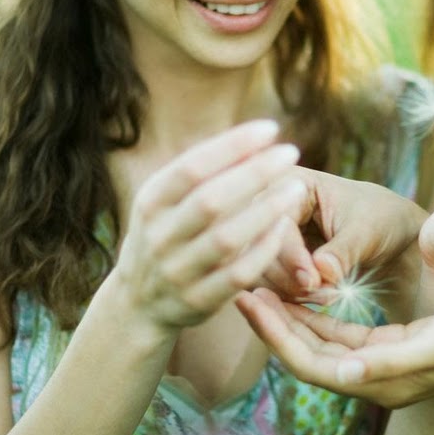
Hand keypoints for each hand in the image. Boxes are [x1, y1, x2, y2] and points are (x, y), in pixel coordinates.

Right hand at [106, 121, 306, 334]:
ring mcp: (177, 271)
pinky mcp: (198, 301)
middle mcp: (159, 236)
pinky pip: (239, 274)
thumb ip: (201, 174)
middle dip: (254, 173)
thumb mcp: (166, 203)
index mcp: (150, 202)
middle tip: (291, 152)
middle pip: (210, 200)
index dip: (232, 145)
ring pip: (226, 239)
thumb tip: (253, 138)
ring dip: (266, 211)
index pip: (191, 167)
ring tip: (296, 188)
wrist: (137, 305)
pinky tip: (285, 227)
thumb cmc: (166, 235)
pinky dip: (264, 249)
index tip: (270, 129)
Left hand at [236, 287, 433, 408]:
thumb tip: (343, 372)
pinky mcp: (391, 345)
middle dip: (271, 323)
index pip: (310, 363)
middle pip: (306, 354)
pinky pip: (341, 332)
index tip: (247, 299)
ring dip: (289, 317)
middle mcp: (374, 379)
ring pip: (320, 342)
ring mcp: (382, 363)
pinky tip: (297, 292)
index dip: (275, 334)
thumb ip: (391, 360)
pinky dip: (315, 313)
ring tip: (255, 286)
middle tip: (237, 286)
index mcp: (381, 383)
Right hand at [261, 168, 427, 304]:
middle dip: (289, 278)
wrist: (391, 237)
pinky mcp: (270, 259)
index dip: (291, 256)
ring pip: (257, 270)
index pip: (275, 222)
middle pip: (258, 248)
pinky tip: (317, 300)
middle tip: (325, 295)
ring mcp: (266, 233)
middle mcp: (270, 205)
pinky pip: (265, 284)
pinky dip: (288, 297)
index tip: (314, 282)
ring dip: (289, 291)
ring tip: (327, 297)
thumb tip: (322, 271)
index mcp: (291, 182)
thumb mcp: (368, 232)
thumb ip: (343, 251)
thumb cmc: (381, 221)